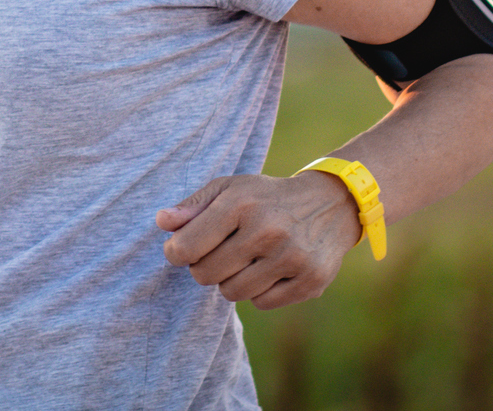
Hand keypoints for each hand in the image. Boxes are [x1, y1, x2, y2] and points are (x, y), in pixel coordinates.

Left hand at [155, 172, 361, 308]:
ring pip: (233, 293)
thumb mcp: (230, 189)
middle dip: (204, 267)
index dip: (177, 253)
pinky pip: (262, 303)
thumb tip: (161, 222)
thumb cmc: (266, 198)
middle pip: (206, 275)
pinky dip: (260, 291)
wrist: (330, 203)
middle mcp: (267, 230)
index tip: (182, 250)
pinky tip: (271, 269)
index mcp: (240, 204)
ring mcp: (291, 257)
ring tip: (246, 260)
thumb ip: (192, 207)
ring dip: (232, 280)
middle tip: (219, 253)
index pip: (185, 248)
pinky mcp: (310, 281)